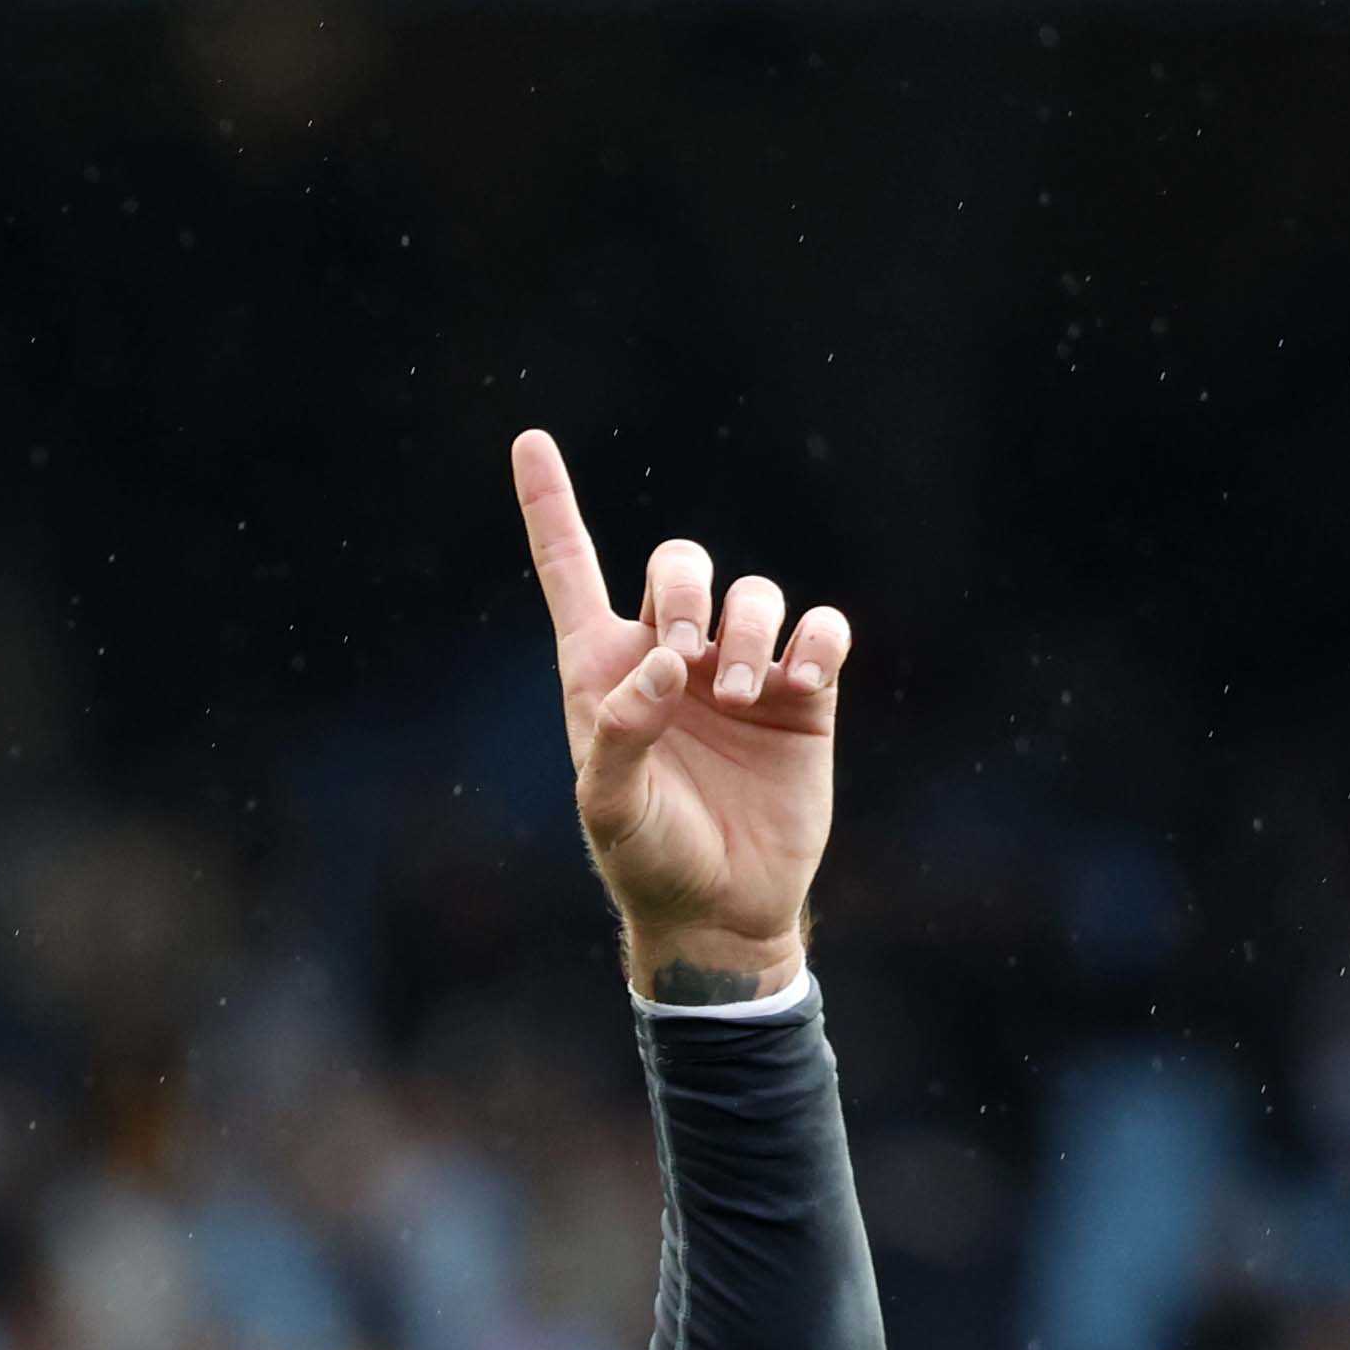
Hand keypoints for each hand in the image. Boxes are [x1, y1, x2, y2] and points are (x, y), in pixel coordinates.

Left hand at [512, 430, 850, 999]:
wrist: (722, 909)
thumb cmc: (649, 860)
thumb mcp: (610, 809)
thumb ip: (618, 734)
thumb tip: (664, 664)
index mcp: (603, 670)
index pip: (571, 568)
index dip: (550, 505)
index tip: (528, 439)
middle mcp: (671, 656)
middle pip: (681, 563)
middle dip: (688, 590)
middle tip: (687, 659)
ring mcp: (740, 671)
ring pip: (754, 593)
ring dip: (749, 630)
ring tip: (742, 696)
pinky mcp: (803, 696)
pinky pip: (820, 630)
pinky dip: (816, 641)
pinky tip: (800, 680)